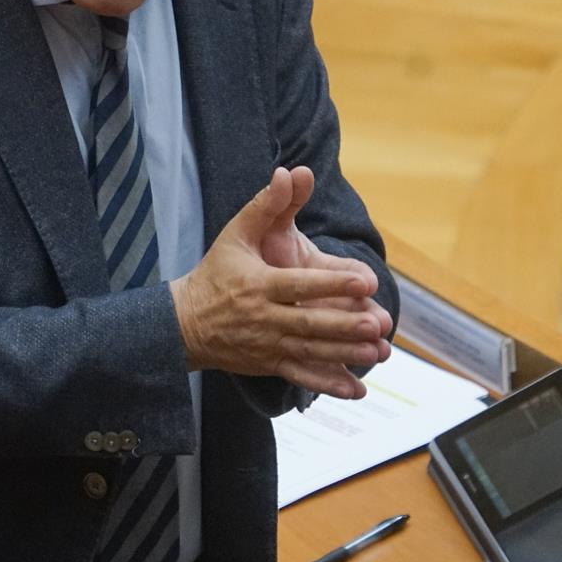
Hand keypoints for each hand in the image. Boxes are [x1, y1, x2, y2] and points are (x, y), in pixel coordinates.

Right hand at [168, 168, 391, 396]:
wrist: (184, 322)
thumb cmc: (216, 273)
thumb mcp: (235, 233)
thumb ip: (266, 204)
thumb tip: (288, 173)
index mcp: (258, 284)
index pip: (299, 285)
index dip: (332, 285)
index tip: (365, 283)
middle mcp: (263, 318)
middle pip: (309, 324)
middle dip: (345, 325)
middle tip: (377, 324)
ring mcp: (266, 345)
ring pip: (310, 352)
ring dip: (345, 355)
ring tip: (377, 352)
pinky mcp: (268, 364)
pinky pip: (301, 376)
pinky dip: (328, 384)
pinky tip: (356, 389)